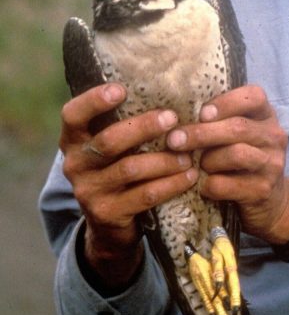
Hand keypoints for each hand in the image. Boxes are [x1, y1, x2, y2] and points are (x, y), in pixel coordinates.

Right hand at [60, 83, 198, 285]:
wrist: (108, 225)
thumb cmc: (118, 170)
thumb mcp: (112, 148)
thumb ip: (122, 123)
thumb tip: (167, 90)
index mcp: (74, 141)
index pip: (73, 115)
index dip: (94, 100)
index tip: (121, 89)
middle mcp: (75, 164)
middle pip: (108, 141)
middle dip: (143, 127)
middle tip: (173, 118)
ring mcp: (89, 191)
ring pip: (131, 169)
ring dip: (165, 159)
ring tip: (189, 154)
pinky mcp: (107, 213)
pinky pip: (145, 195)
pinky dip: (171, 184)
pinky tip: (189, 176)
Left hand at [166, 85, 288, 243]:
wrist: (269, 203)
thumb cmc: (243, 160)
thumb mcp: (239, 135)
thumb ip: (220, 121)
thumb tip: (175, 116)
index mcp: (267, 116)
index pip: (254, 96)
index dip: (226, 102)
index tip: (202, 113)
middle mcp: (274, 137)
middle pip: (238, 127)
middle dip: (201, 133)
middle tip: (174, 140)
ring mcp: (272, 164)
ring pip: (235, 154)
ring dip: (208, 160)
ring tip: (197, 166)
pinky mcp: (262, 190)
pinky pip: (227, 184)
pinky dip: (208, 185)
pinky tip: (203, 186)